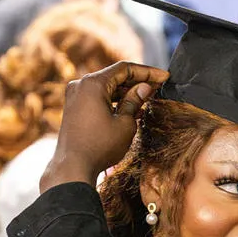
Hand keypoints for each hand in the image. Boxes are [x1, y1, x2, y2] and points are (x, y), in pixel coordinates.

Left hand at [41, 61, 169, 191]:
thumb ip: (135, 101)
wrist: (73, 167)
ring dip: (126, 92)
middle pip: (114, 77)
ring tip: (148, 98)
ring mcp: (75, 96)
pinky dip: (114, 101)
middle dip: (137, 82)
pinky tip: (131, 109)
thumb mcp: (125, 124)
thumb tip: (145, 88)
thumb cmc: (99, 147)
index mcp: (93, 83)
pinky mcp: (74, 108)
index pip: (124, 69)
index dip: (147, 72)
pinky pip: (98, 98)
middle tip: (158, 87)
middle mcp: (81, 85)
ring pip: (106, 88)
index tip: (164, 77)